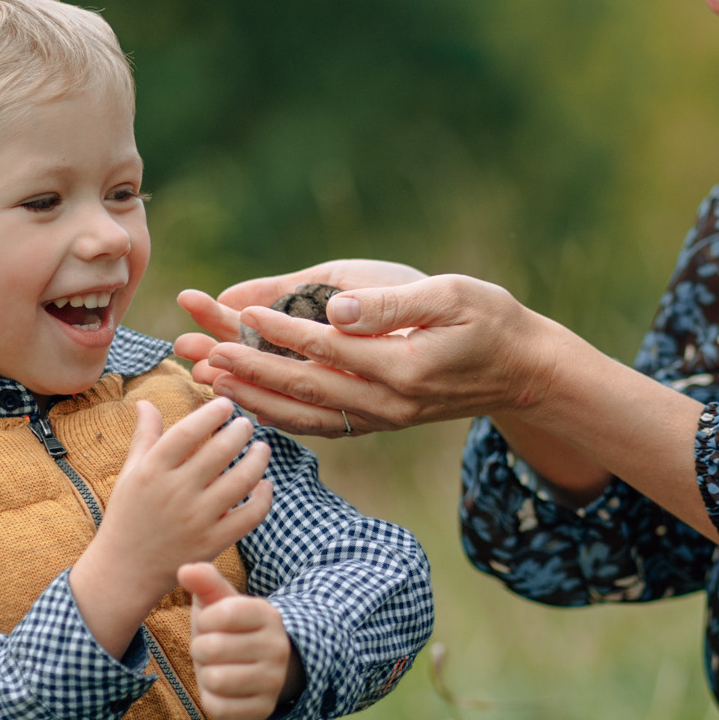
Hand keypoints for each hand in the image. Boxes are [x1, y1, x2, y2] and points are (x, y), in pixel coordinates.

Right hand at [69, 398, 271, 653]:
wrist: (124, 572)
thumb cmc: (127, 517)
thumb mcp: (129, 474)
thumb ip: (144, 437)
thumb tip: (146, 401)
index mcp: (152, 471)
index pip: (188, 431)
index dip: (211, 414)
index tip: (225, 404)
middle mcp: (175, 492)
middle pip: (220, 452)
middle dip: (240, 431)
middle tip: (247, 425)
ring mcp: (196, 519)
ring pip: (241, 480)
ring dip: (258, 459)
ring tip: (262, 448)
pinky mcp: (213, 542)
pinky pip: (249, 515)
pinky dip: (263, 497)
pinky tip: (265, 485)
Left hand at [174, 271, 560, 439]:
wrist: (524, 370)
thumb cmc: (493, 319)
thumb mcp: (454, 295)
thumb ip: (391, 307)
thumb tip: (334, 311)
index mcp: (401, 370)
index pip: (324, 349)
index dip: (275, 331)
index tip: (233, 312)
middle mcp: (386, 405)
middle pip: (300, 389)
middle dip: (242, 368)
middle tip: (193, 349)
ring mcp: (381, 420)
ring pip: (302, 414)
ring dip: (249, 395)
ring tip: (203, 376)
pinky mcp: (378, 422)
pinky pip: (317, 424)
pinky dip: (277, 413)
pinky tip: (246, 400)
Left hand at [179, 561, 293, 719]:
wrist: (260, 666)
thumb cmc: (231, 628)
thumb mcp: (220, 602)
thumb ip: (204, 582)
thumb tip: (185, 569)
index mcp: (267, 615)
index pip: (223, 613)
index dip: (205, 620)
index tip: (210, 624)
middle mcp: (277, 647)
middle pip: (212, 649)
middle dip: (200, 649)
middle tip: (211, 650)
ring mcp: (273, 681)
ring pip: (215, 680)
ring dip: (205, 674)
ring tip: (217, 668)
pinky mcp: (263, 709)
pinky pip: (219, 708)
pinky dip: (211, 699)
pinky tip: (222, 690)